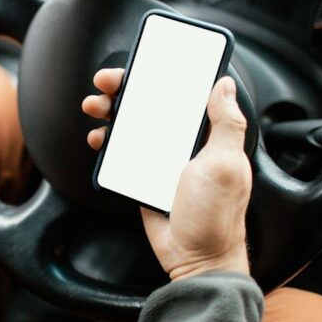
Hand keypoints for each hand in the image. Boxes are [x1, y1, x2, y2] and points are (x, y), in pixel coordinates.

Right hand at [83, 70, 251, 279]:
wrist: (195, 259)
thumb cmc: (216, 215)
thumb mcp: (226, 164)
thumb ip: (227, 123)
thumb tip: (225, 84)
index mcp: (206, 134)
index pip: (183, 92)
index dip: (162, 73)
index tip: (142, 62)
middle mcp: (183, 142)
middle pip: (150, 103)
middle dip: (125, 87)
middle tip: (105, 83)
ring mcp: (161, 159)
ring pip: (131, 124)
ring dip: (110, 111)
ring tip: (95, 108)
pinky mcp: (143, 177)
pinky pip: (121, 152)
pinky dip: (106, 142)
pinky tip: (98, 138)